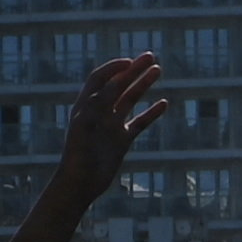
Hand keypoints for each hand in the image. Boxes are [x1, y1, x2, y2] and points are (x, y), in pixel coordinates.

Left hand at [56, 50, 172, 195]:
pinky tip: (164, 104)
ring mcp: (111, 126)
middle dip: (133, 69)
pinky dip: (151, 113)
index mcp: (85, 106)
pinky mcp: (121, 141)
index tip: (130, 61)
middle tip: (151, 56)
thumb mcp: (86, 125)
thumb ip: (99, 102)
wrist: (79, 184)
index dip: (114, 67)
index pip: (100, 78)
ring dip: (143, 84)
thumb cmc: (77, 155)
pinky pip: (139, 123)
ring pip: (130, 100)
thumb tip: (116, 82)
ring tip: (158, 70)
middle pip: (118, 84)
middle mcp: (99, 113)